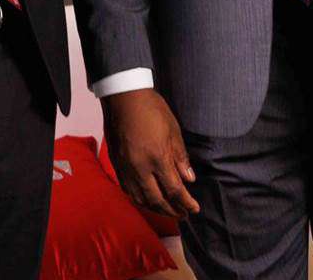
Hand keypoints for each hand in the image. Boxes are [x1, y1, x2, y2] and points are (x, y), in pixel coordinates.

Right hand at [102, 88, 199, 217]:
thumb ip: (180, 157)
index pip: (175, 190)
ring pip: (141, 199)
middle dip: (172, 211)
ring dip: (156, 208)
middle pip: (157, 200)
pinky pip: (128, 191)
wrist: (123, 98)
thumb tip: (189, 179)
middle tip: (183, 215)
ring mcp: (127, 168)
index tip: (195, 209)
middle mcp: (140, 168)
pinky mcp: (117, 166)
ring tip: (167, 211)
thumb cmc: (151, 110)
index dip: (186, 202)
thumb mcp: (173, 130)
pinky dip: (140, 200)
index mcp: (158, 158)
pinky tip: (147, 200)